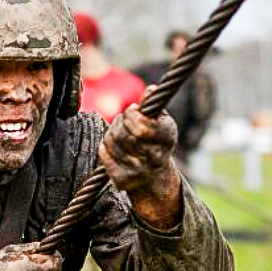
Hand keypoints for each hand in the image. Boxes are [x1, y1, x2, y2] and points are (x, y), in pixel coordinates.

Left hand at [98, 87, 182, 227]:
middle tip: (123, 120)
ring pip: (111, 142)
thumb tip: (150, 89)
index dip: (131, 114)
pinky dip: (104, 147)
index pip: (139, 125)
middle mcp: (155, 158)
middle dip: (119, 121)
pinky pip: (104, 155)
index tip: (133, 110)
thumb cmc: (157, 141)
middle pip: (122, 133)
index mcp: (167, 138)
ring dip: (111, 132)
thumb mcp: (162, 121)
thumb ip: (153, 105)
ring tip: (118, 131)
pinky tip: (111, 145)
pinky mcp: (123, 180)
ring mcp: (139, 171)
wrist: (156, 177)